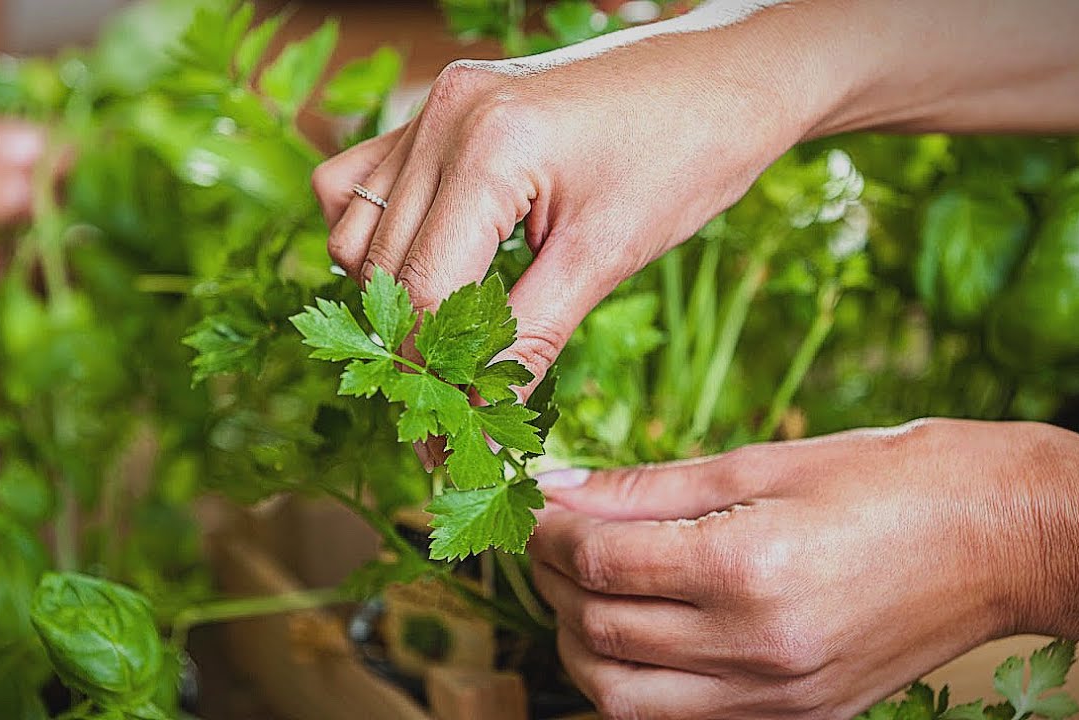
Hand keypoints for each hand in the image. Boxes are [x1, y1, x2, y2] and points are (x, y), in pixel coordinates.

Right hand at [311, 16, 815, 390]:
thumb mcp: (608, 255)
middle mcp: (445, 116)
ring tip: (446, 335)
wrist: (723, 75)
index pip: (424, 288)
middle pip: (383, 266)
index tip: (446, 438)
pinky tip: (429, 264)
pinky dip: (379, 235)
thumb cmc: (685, 154)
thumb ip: (531, 339)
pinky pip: (361, 181)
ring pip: (355, 227)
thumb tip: (483, 421)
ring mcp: (434, 105)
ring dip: (389, 291)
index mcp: (489, 147)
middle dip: (413, 344)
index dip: (434, 372)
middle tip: (450, 404)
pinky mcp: (438, 108)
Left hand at [528, 419, 1078, 718]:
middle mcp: (759, 647)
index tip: (539, 508)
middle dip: (554, 586)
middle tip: (551, 544)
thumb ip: (649, 487)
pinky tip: (635, 636)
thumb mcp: (762, 462)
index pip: (603, 564)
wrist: (999, 539)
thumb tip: (562, 489)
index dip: (551, 534)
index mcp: (750, 567)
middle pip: (601, 633)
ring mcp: (778, 697)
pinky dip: (635, 685)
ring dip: (580, 646)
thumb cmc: (889, 480)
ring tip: (582, 594)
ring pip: (623, 700)